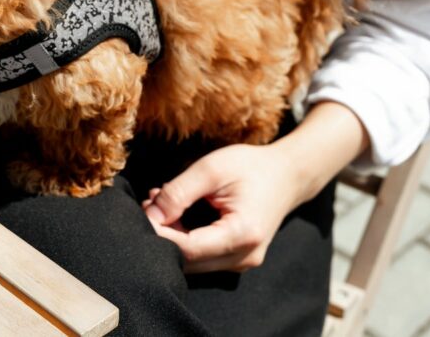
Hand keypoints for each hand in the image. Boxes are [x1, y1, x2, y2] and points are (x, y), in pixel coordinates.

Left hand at [142, 143, 302, 273]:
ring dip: (171, 235)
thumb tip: (150, 216)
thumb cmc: (251, 167)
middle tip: (149, 203)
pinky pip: (203, 256)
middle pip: (188, 260)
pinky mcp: (237, 259)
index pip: (188, 248)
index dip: (159, 234)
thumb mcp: (211, 169)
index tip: (142, 211)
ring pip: (193, 261)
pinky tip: (176, 212)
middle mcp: (244, 257)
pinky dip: (184, 237)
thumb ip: (178, 193)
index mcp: (243, 234)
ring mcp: (242, 262)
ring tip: (162, 202)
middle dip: (162, 234)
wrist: (287, 174)